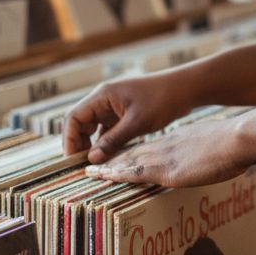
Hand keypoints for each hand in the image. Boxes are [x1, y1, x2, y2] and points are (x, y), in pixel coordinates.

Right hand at [62, 73, 193, 162]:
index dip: (69, 139)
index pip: (74, 118)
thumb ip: (113, 141)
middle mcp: (104, 100)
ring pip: (95, 128)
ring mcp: (114, 107)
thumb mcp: (137, 123)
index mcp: (102, 96)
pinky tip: (110, 157)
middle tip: (83, 166)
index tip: (72, 160)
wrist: (186, 88)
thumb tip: (92, 159)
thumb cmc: (162, 100)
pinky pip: (109, 130)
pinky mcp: (124, 114)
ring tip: (95, 165)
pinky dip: (107, 143)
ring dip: (93, 145)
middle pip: (81, 123)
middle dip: (79, 144)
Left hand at [85, 118, 250, 189]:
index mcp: (180, 139)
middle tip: (93, 164)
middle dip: (113, 158)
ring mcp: (165, 156)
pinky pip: (134, 172)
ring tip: (88, 171)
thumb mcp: (219, 144)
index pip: (150, 147)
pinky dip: (116, 174)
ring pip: (128, 160)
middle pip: (133, 151)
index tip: (119, 157)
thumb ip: (210, 151)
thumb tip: (214, 157)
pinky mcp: (166, 170)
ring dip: (107, 167)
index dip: (133, 152)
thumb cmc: (238, 142)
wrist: (239, 138)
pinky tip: (101, 177)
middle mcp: (167, 146)